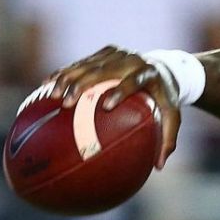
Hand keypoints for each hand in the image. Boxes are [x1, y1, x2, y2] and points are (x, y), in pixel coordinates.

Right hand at [47, 45, 179, 168]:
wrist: (164, 68)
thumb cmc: (164, 98)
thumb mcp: (173, 116)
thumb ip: (168, 139)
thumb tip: (159, 167)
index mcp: (148, 73)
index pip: (133, 81)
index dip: (120, 91)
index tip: (106, 106)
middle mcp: (131, 60)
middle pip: (104, 70)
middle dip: (83, 84)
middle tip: (67, 103)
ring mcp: (117, 53)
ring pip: (88, 64)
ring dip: (68, 78)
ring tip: (52, 95)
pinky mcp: (105, 52)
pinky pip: (82, 62)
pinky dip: (65, 72)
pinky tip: (47, 84)